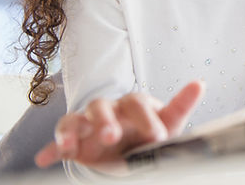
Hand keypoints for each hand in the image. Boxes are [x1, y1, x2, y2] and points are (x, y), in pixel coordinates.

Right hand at [34, 79, 204, 172]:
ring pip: (75, 120)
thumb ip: (182, 105)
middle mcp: (109, 110)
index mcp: (133, 104)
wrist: (131, 149)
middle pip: (100, 106)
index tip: (157, 137)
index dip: (146, 119)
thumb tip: (200, 83)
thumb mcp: (168, 123)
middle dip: (104, 121)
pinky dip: (51, 150)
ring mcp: (88, 125)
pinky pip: (59, 143)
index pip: (137, 103)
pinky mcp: (74, 142)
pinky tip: (44, 159)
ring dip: (73, 131)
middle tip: (111, 137)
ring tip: (72, 146)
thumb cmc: (149, 133)